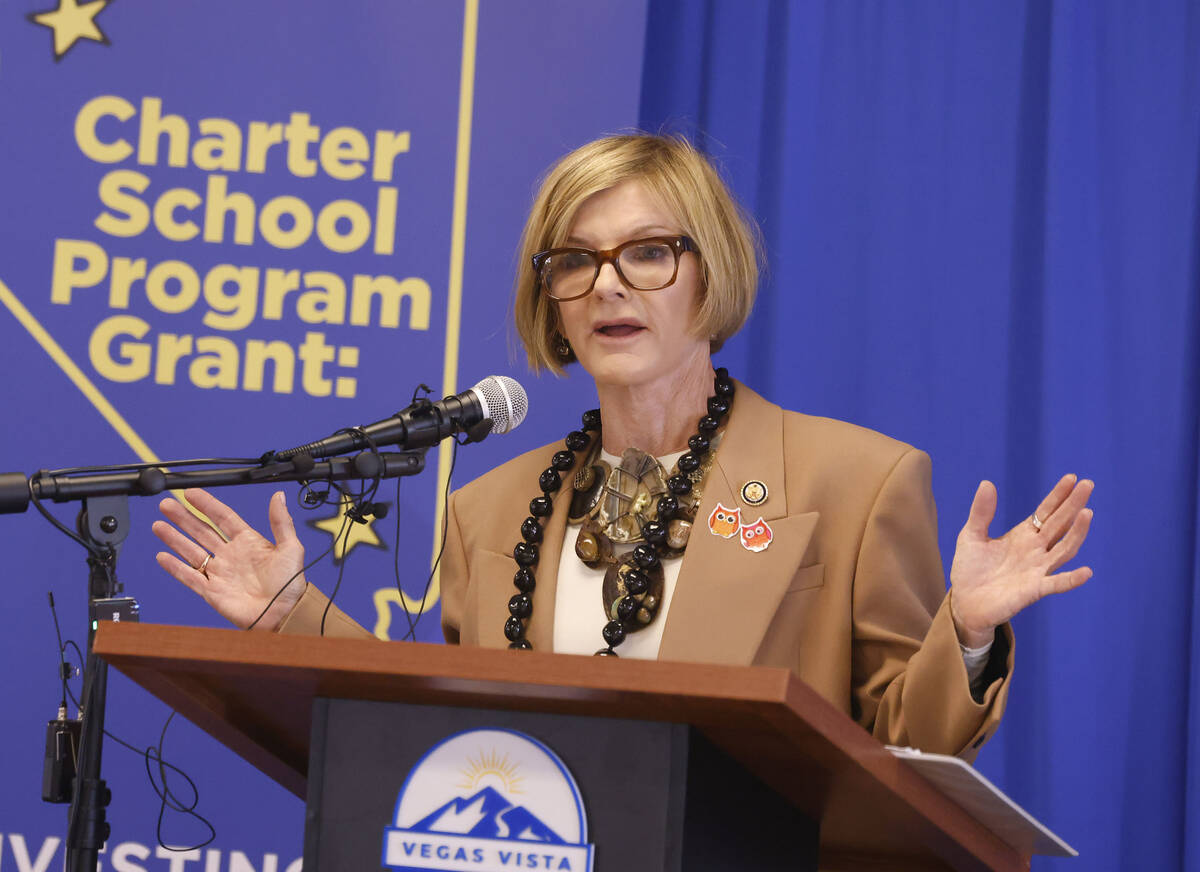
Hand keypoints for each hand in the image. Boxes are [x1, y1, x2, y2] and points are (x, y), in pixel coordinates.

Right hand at [152, 488, 305, 630]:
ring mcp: (220, 573)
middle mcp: (231, 555)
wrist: (284, 614)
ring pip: (191, 551)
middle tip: (166, 505)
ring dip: (174, 538)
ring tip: (158, 525)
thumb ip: (281, 522)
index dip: (207, 504)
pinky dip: (175, 567)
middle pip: (202, 531)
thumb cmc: (290, 584)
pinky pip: (190, 577)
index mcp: (248, 542)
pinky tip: (162, 556)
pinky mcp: (212, 591)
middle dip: (183, 517)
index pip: (223, 517)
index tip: (191, 493)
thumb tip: (279, 496)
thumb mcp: (291, 547)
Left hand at [949, 474, 1093, 647]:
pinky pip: (1057, 584)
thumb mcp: (971, 535)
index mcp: (1023, 535)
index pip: (1045, 512)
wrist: (965, 602)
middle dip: (1073, 505)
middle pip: (1059, 524)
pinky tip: (1086, 572)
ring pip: (1064, 549)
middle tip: (1088, 484)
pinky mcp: (1034, 590)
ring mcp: (1038, 570)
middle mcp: (1035, 550)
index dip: (1058, 495)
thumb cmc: (970, 569)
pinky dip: (1071, 579)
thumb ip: (981, 512)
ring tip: (1087, 513)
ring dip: (1077, 533)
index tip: (1072, 478)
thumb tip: (987, 483)